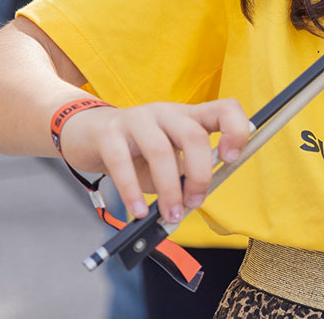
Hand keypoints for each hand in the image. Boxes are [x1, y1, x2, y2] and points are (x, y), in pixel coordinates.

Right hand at [57, 99, 251, 222]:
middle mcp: (166, 112)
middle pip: (193, 135)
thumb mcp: (168, 160)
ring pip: (160, 150)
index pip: (224, 109)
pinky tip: (137, 210)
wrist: (88, 133)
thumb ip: (185, 175)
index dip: (235, 130)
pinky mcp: (109, 132)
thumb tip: (195, 201)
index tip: (232, 159)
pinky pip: (122, 162)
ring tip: (169, 214)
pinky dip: (132, 191)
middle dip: (199, 174)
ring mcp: (137, 119)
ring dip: (168, 189)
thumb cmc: (136, 152)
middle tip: (194, 202)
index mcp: (187, 116)